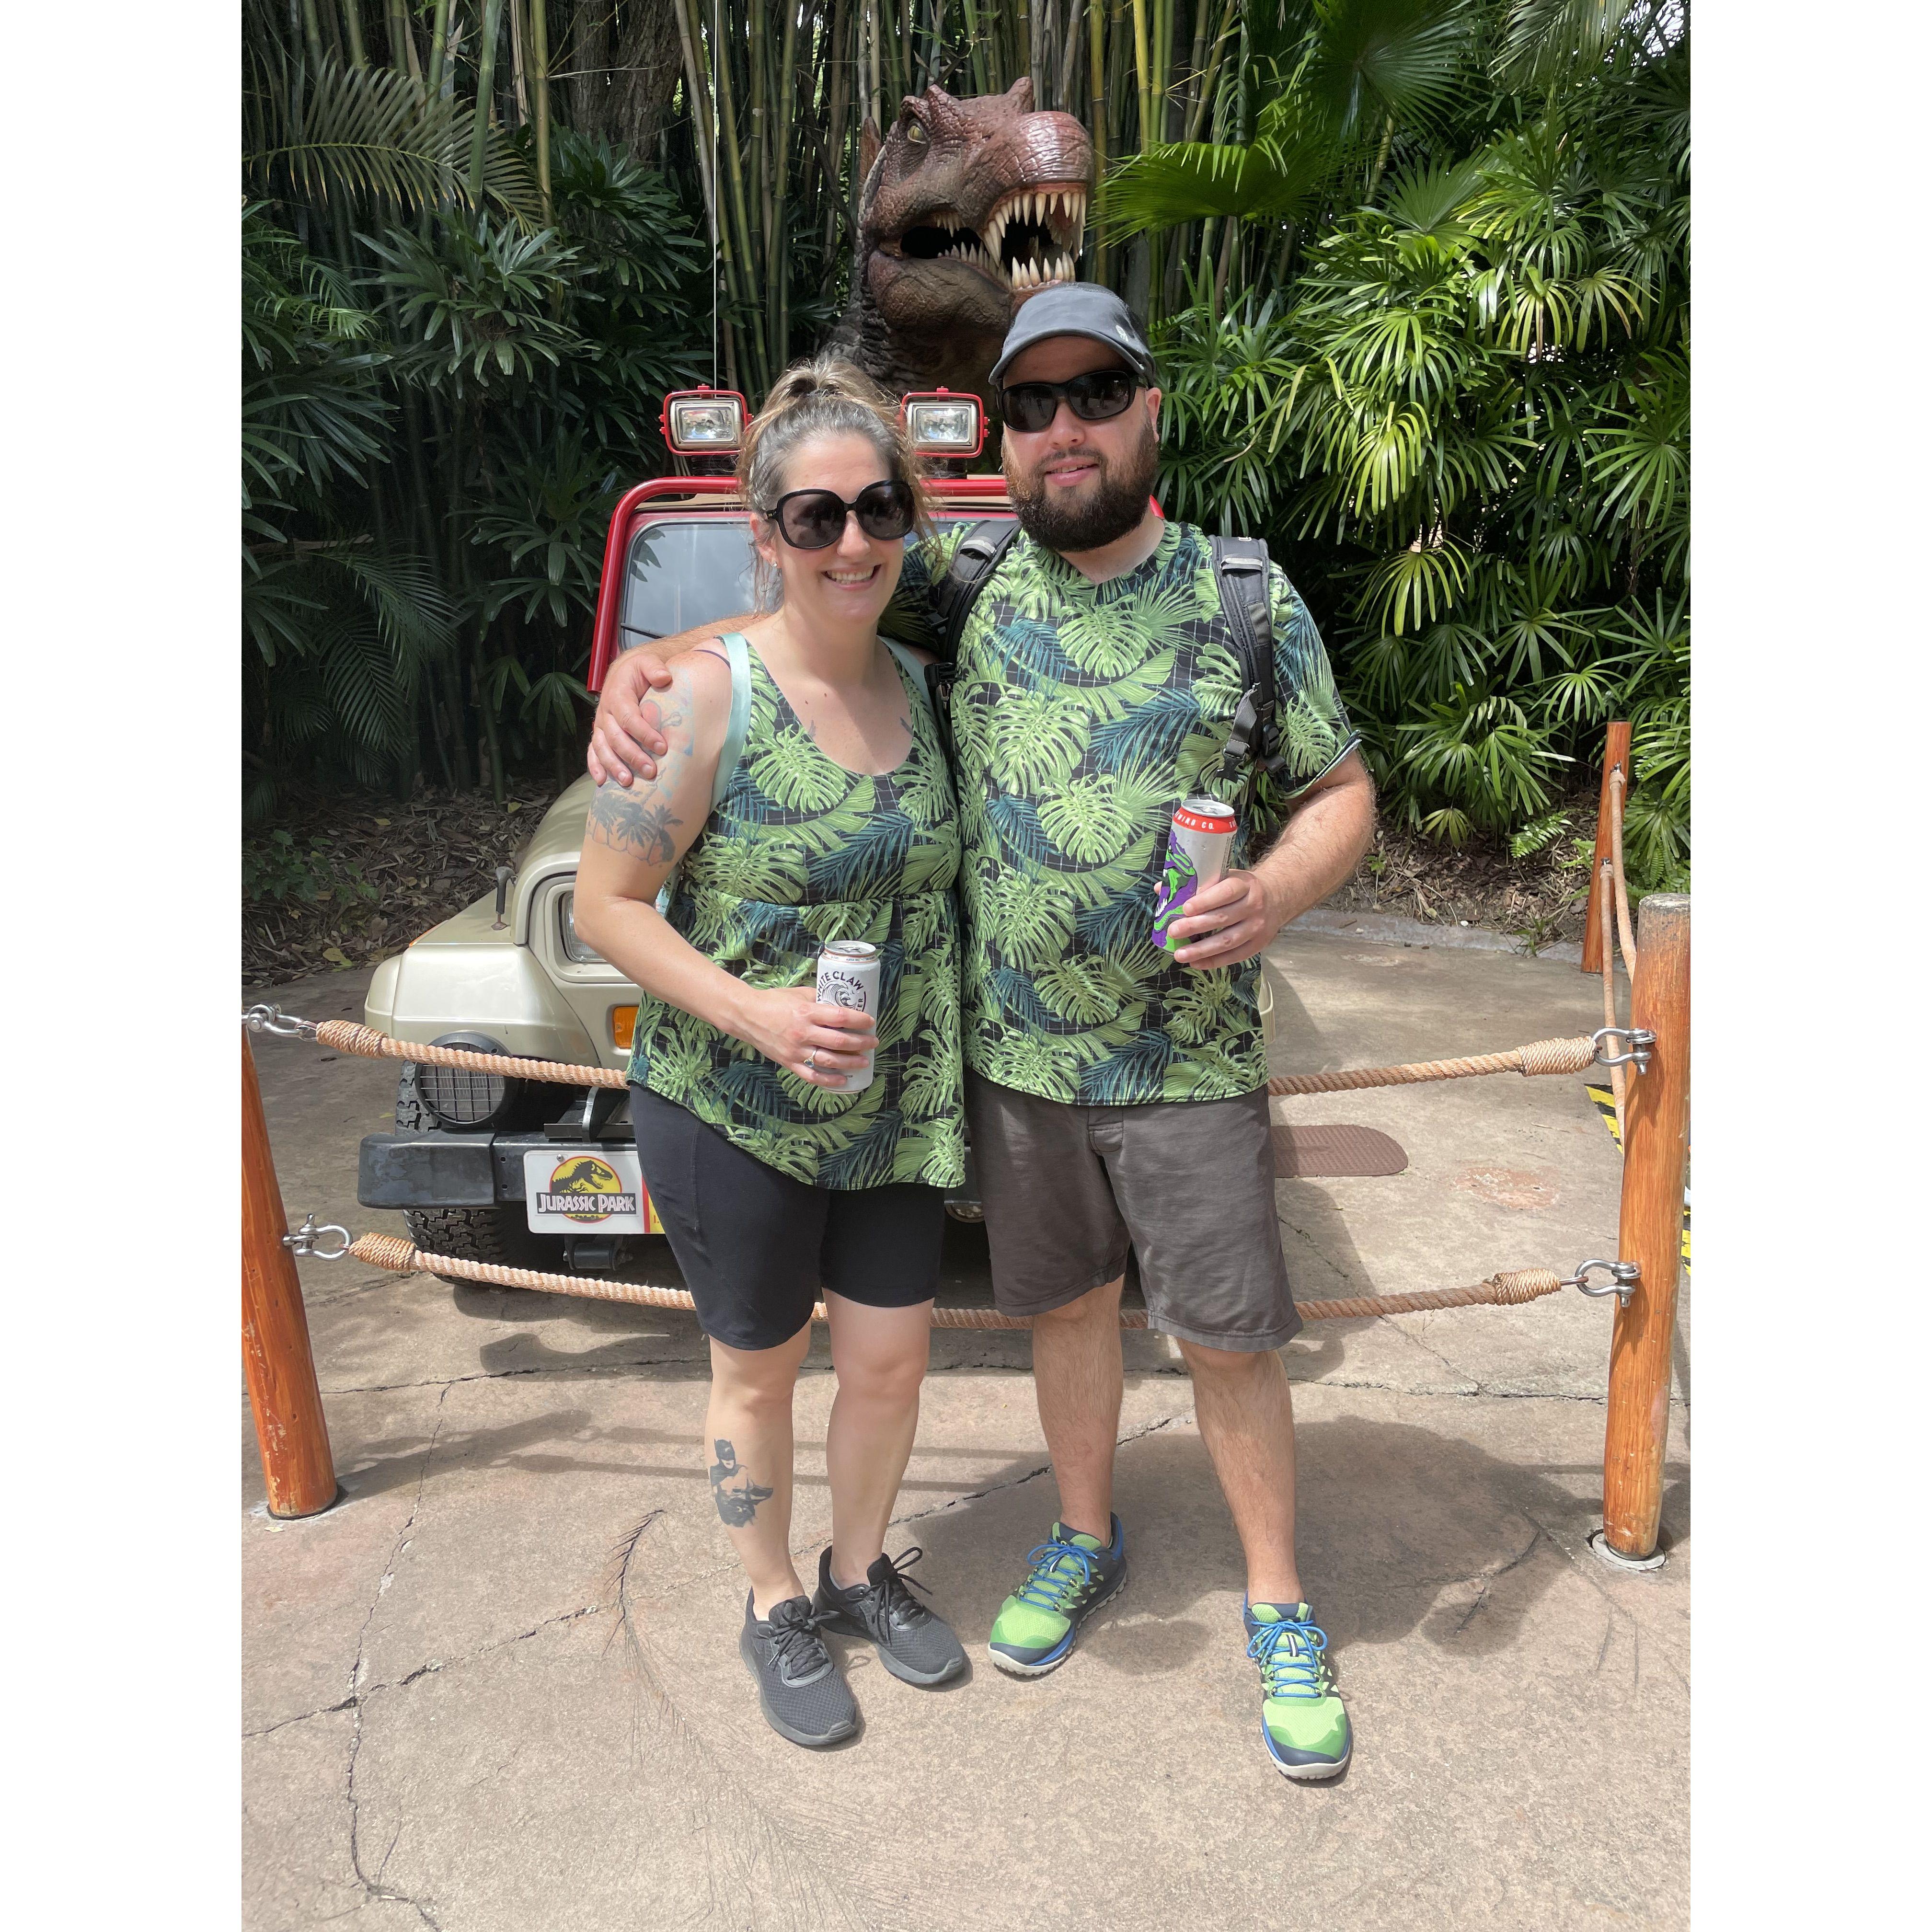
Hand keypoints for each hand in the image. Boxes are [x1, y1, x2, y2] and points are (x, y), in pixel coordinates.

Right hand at [588, 648, 674, 786]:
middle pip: (615, 738)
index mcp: (617, 696)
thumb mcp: (647, 662)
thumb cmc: (640, 671)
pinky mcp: (600, 734)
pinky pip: (593, 752)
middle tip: (651, 771)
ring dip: (613, 766)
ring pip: (602, 748)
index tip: (662, 747)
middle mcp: (605, 712)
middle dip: (632, 756)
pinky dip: (595, 766)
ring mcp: (600, 725)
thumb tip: (664, 677)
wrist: (626, 672)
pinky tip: (602, 782)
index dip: (644, 734)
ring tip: (628, 782)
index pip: (629, 718)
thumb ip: (654, 668)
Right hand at [736, 987, 877, 1087]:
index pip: (841, 1017)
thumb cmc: (774, 1001)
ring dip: (851, 1062)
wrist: (747, 1016)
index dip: (859, 1021)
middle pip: (840, 1041)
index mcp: (807, 1012)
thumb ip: (820, 1000)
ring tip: (865, 1060)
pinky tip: (843, 1079)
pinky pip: (812, 1076)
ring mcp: (796, 1050)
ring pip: (830, 1061)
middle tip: (873, 1041)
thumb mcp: (800, 994)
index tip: (870, 1021)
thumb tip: (843, 1004)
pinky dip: (830, 1080)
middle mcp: (803, 1033)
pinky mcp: (789, 1063)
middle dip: (861, 1042)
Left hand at [1168, 869, 1285, 969]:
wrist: (1276, 898)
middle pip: (1223, 918)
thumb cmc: (1241, 887)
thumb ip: (1196, 883)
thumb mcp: (1225, 877)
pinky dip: (1214, 961)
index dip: (1205, 901)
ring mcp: (1257, 927)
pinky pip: (1235, 956)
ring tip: (1179, 954)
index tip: (1185, 908)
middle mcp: (1253, 906)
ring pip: (1228, 940)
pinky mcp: (1258, 944)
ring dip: (1202, 950)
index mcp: (1244, 885)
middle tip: (1173, 931)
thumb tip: (1160, 889)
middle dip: (1195, 926)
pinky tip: (1196, 963)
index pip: (1225, 892)